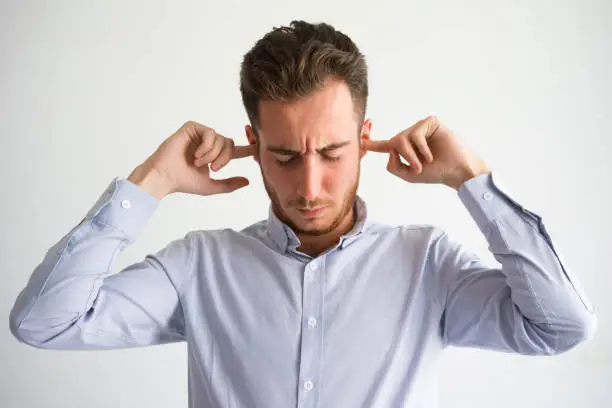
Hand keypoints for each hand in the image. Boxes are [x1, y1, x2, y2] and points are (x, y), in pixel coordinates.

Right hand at [128, 121, 254, 198]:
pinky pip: (210, 133)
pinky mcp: (192, 127)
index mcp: (215, 155)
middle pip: (230, 143)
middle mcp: (209, 143)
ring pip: (221, 138)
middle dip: (225, 158)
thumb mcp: (211, 186)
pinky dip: (206, 146)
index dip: (249, 149)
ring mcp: (200, 134)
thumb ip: (229, 184)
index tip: (259, 148)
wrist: (165, 177)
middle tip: (214, 169)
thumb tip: (248, 181)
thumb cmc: (184, 182)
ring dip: (212, 154)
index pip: (236, 151)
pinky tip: (196, 154)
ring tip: (198, 163)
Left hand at [363, 115, 489, 189]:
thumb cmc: (434, 173)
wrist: (455, 171)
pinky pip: (416, 134)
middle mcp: (409, 136)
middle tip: (418, 168)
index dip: (369, 140)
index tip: (358, 133)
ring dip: (412, 155)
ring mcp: (420, 128)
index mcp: (403, 149)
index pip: (382, 144)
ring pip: (402, 139)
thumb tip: (390, 149)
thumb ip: (392, 165)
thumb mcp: (407, 175)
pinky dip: (422, 148)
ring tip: (425, 162)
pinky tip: (431, 154)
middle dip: (404, 157)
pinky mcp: (430, 122)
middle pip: (393, 143)